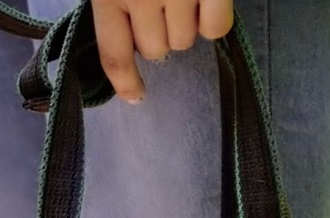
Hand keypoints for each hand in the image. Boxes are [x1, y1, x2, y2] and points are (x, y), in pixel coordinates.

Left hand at [92, 0, 231, 101]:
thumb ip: (117, 8)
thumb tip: (130, 49)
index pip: (114, 56)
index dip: (125, 82)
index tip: (136, 96)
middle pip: (154, 51)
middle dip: (160, 35)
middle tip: (166, 7)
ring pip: (183, 40)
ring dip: (187, 25)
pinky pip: (215, 28)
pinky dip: (214, 20)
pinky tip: (209, 2)